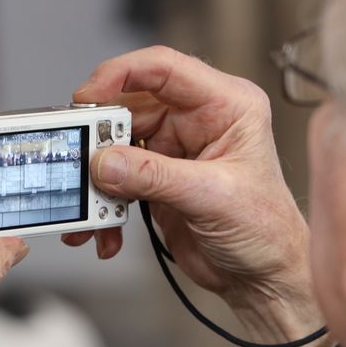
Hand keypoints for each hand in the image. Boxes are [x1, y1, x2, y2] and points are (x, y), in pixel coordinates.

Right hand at [68, 47, 330, 346]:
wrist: (263, 278)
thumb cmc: (265, 231)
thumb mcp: (211, 198)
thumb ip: (154, 176)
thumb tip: (104, 161)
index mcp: (225, 105)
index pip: (164, 69)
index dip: (120, 74)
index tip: (87, 97)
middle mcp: (198, 120)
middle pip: (130, 107)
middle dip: (100, 137)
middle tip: (79, 161)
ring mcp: (175, 150)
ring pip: (116, 145)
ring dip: (97, 178)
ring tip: (89, 207)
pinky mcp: (157, 179)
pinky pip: (116, 180)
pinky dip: (104, 204)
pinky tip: (105, 229)